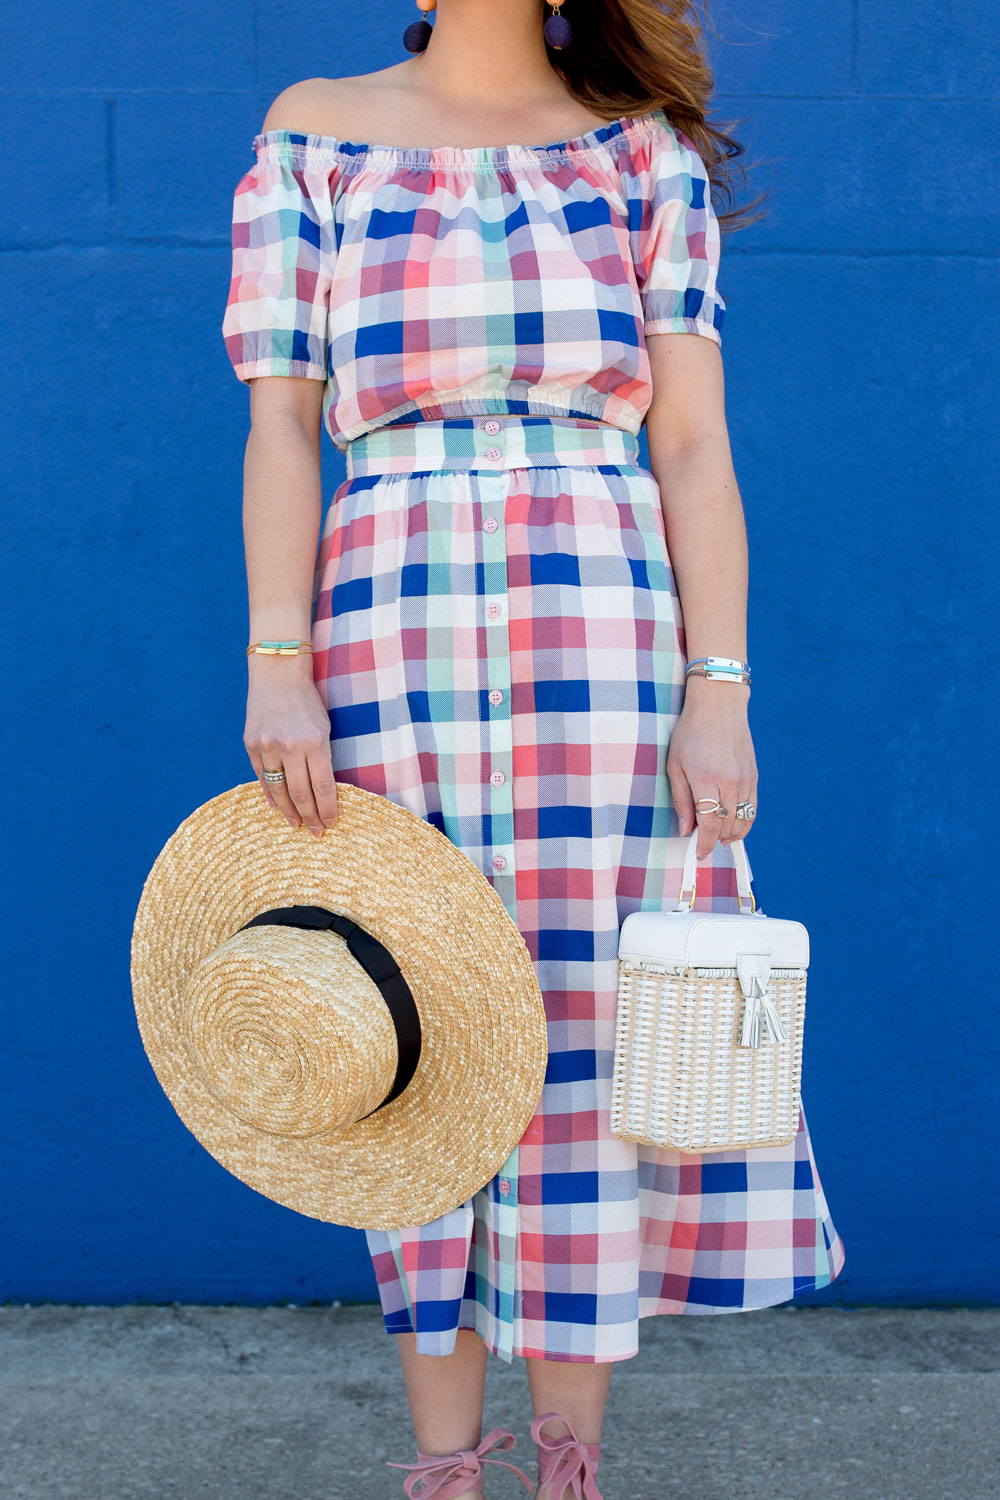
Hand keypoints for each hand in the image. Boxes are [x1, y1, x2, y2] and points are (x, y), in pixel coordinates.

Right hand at [243, 655, 339, 835]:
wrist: (277, 673)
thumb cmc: (307, 702)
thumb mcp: (324, 727)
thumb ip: (322, 758)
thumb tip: (320, 792)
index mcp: (315, 742)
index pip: (324, 787)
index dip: (328, 809)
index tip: (331, 824)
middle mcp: (291, 746)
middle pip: (301, 794)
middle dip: (310, 817)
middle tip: (316, 833)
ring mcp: (268, 746)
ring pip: (279, 790)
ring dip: (289, 811)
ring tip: (296, 825)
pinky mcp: (251, 745)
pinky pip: (261, 777)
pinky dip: (270, 794)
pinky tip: (276, 807)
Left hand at [665, 680, 756, 858]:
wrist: (719, 705)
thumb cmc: (690, 733)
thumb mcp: (674, 764)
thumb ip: (681, 799)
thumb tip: (685, 830)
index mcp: (706, 779)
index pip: (710, 824)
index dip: (703, 844)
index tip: (697, 853)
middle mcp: (730, 782)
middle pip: (726, 827)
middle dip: (712, 840)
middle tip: (699, 840)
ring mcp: (746, 779)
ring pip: (742, 822)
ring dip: (729, 835)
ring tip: (715, 837)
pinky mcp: (754, 776)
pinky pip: (752, 810)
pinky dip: (743, 823)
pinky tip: (731, 826)